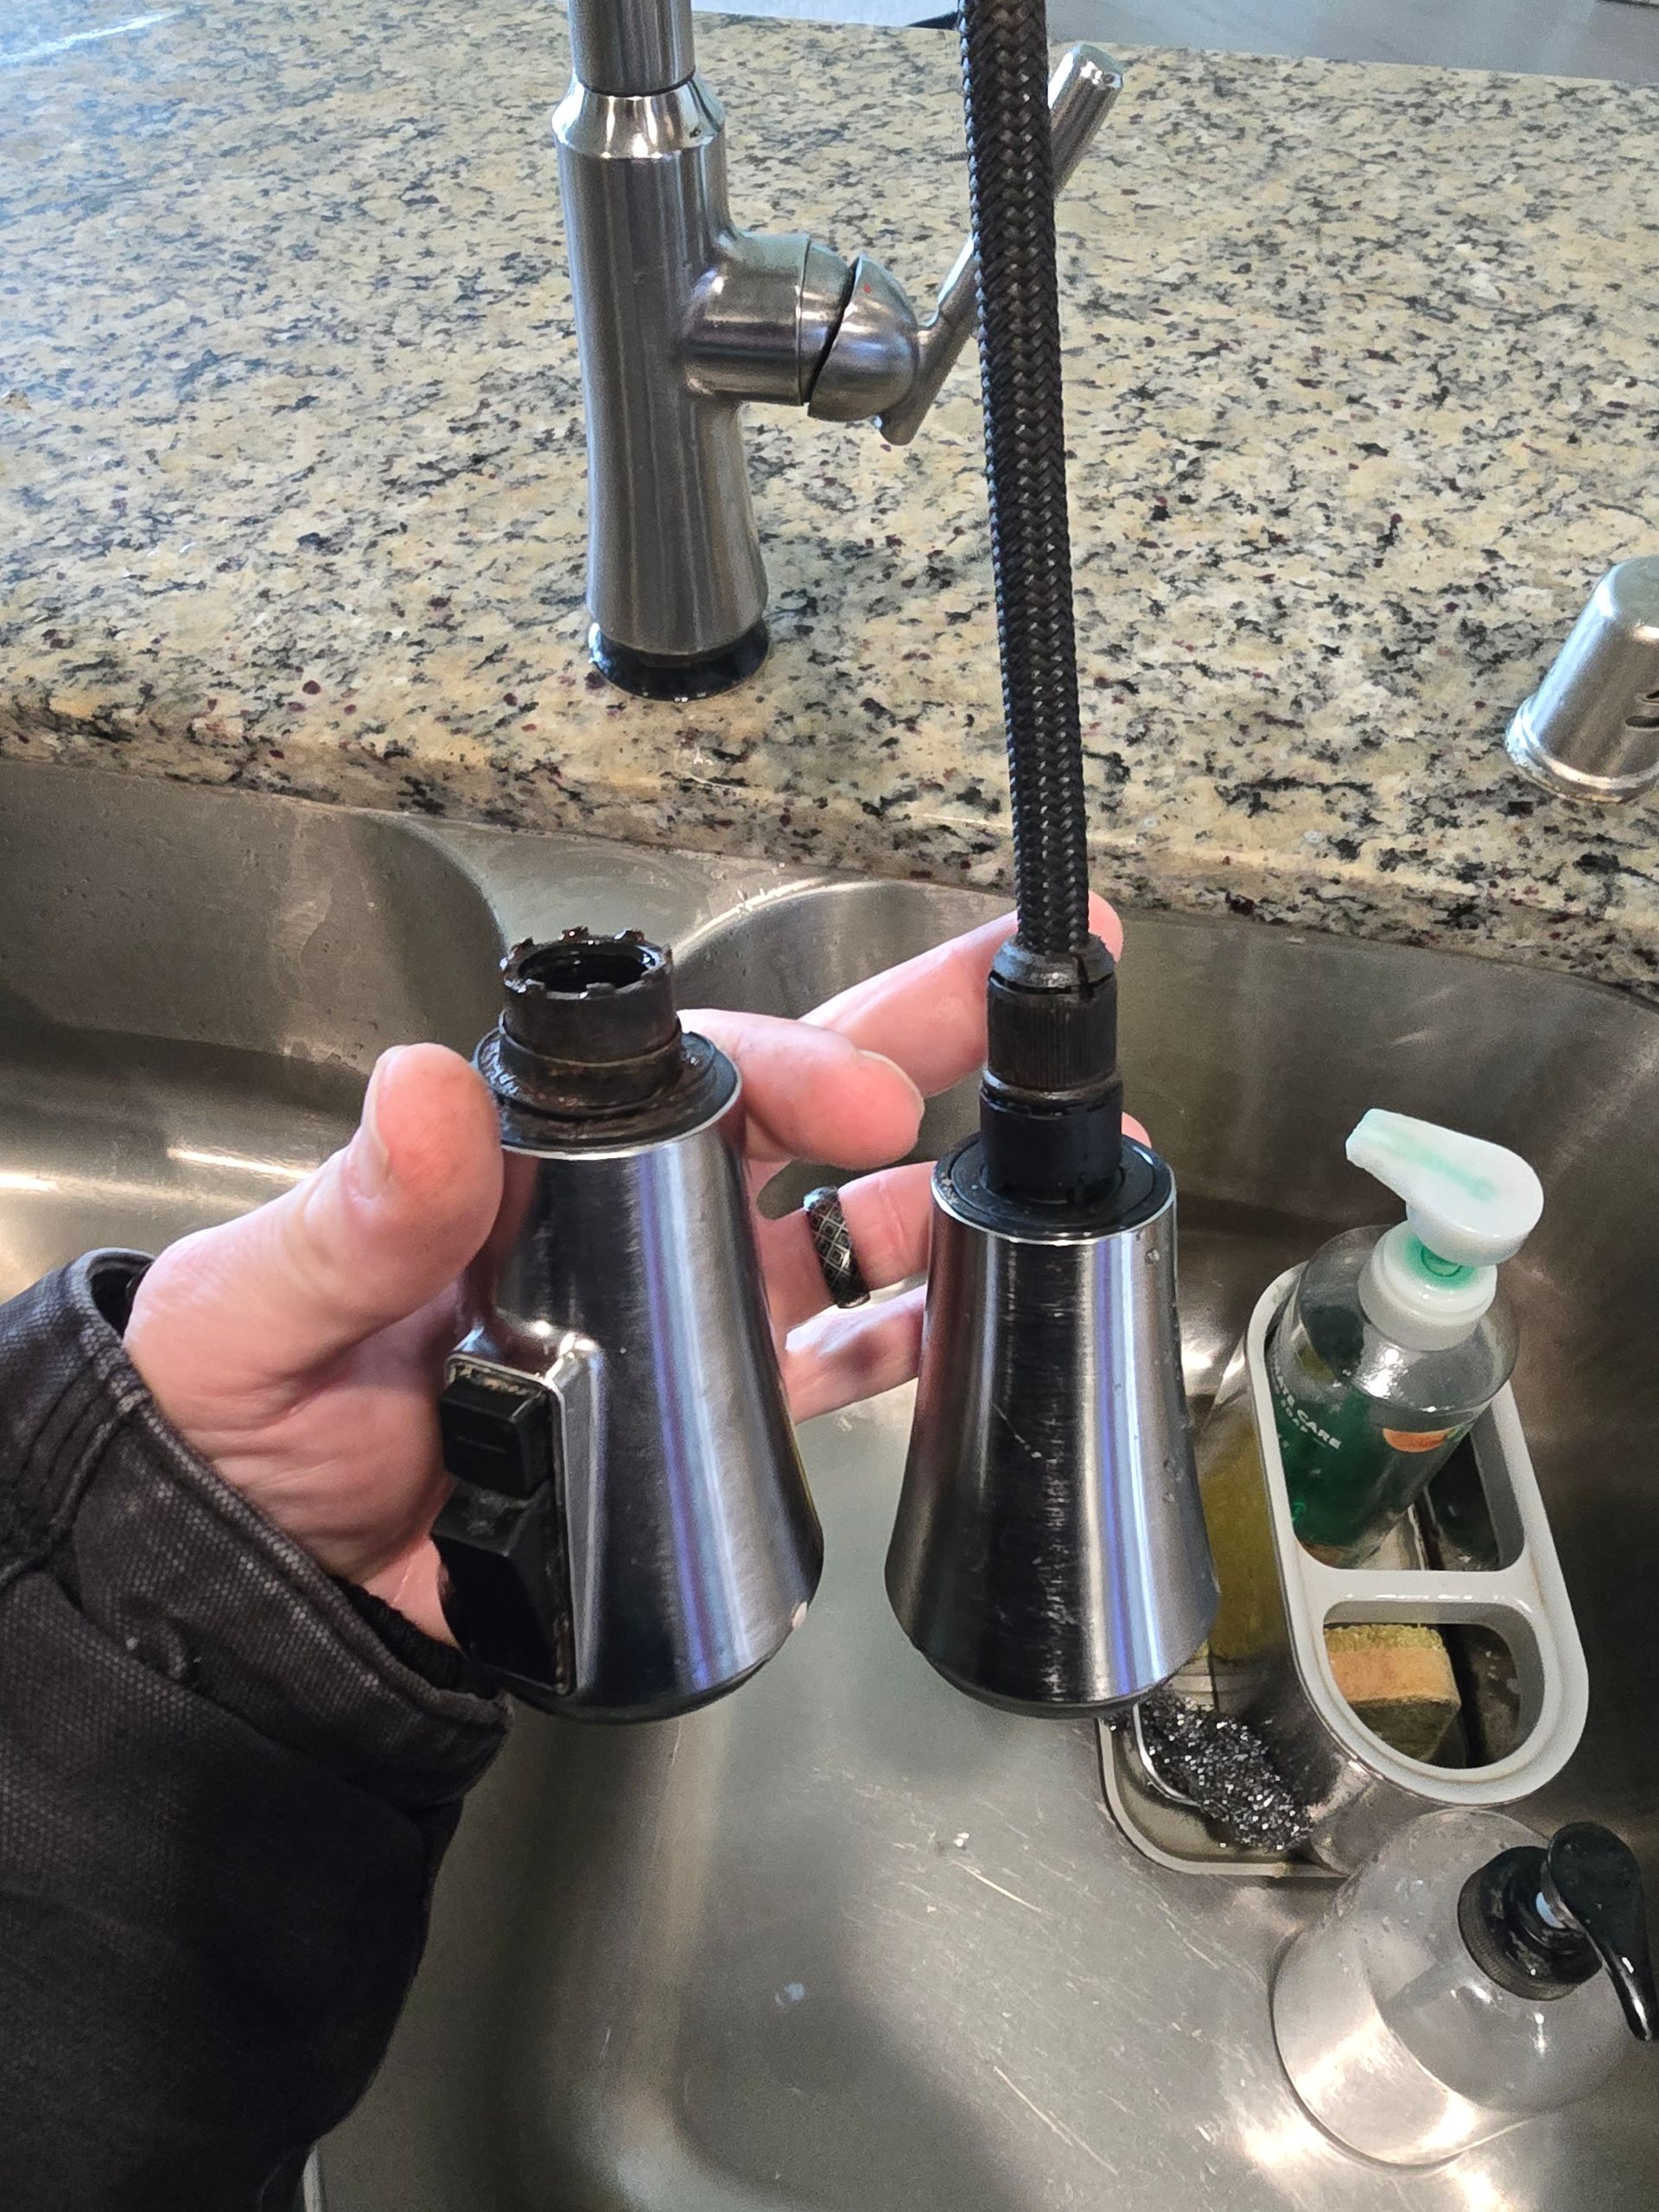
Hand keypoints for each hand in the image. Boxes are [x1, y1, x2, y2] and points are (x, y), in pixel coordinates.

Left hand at [125, 897, 1124, 1639]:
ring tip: (1064, 1172)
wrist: (252, 1594)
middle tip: (1039, 992)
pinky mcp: (700, 1423)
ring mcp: (672, 1317)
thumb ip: (357, 1212)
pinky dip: (910, 1341)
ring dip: (949, 1197)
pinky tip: (985, 1317)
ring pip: (839, 1233)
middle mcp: (622, 1219)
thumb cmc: (235, 1418)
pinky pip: (828, 1370)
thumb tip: (424, 1083)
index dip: (794, 1066)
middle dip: (922, 1046)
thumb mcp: (266, 1303)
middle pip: (793, 1114)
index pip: (687, 1080)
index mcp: (534, 1161)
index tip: (870, 1102)